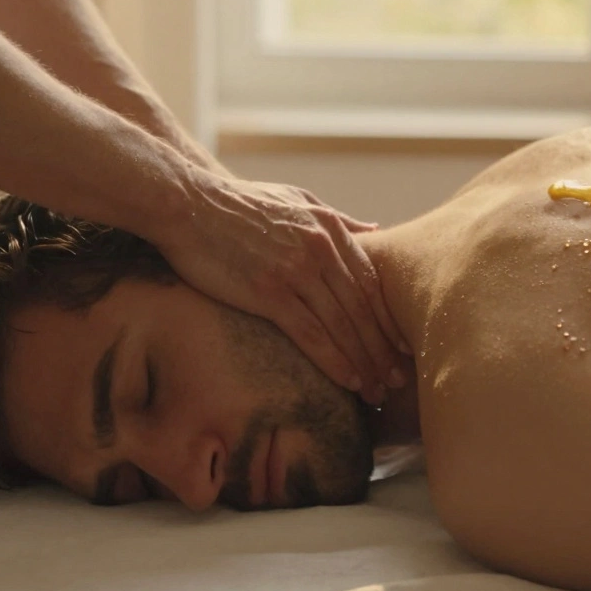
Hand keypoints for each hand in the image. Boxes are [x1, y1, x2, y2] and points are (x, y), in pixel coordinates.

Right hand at [160, 178, 408, 405]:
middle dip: (384, 349)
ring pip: (343, 326)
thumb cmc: (239, 202)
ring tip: (378, 391)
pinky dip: (335, 361)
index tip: (404, 346)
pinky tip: (348, 382)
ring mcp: (296, 271)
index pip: (372, 283)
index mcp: (330, 229)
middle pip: (363, 310)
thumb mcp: (297, 199)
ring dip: (364, 363)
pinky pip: (312, 335)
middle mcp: (321, 250)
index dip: (390, 319)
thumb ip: (338, 218)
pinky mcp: (269, 292)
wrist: (187, 203)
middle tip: (398, 381)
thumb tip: (376, 230)